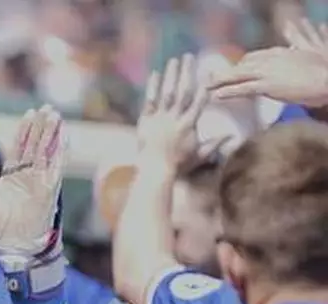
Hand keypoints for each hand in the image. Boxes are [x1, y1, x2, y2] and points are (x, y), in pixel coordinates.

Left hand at [0, 106, 65, 262]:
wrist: (14, 249)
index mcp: (12, 178)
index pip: (19, 148)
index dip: (25, 131)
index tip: (30, 114)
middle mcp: (27, 177)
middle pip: (35, 145)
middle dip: (41, 127)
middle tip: (47, 108)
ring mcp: (39, 183)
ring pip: (47, 152)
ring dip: (51, 134)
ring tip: (56, 115)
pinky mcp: (48, 191)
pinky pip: (56, 167)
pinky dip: (60, 152)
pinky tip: (63, 138)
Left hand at [137, 54, 207, 168]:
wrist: (155, 171)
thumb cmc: (178, 165)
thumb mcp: (199, 155)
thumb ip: (215, 144)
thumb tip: (233, 137)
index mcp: (189, 125)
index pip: (199, 101)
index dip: (205, 85)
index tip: (208, 71)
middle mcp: (175, 118)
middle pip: (183, 91)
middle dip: (187, 72)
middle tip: (189, 56)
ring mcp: (160, 118)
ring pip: (167, 92)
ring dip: (172, 74)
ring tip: (174, 59)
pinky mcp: (145, 121)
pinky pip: (150, 101)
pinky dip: (153, 87)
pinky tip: (156, 72)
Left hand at [207, 20, 327, 107]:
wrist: (327, 79)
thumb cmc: (320, 71)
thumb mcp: (303, 60)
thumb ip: (292, 59)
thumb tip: (291, 54)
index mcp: (277, 53)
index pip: (252, 58)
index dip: (241, 67)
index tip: (233, 72)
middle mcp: (269, 59)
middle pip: (241, 65)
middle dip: (226, 72)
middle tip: (211, 78)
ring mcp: (267, 72)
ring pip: (238, 75)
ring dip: (220, 81)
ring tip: (206, 86)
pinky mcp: (268, 85)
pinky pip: (243, 88)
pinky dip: (228, 91)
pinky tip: (216, 95)